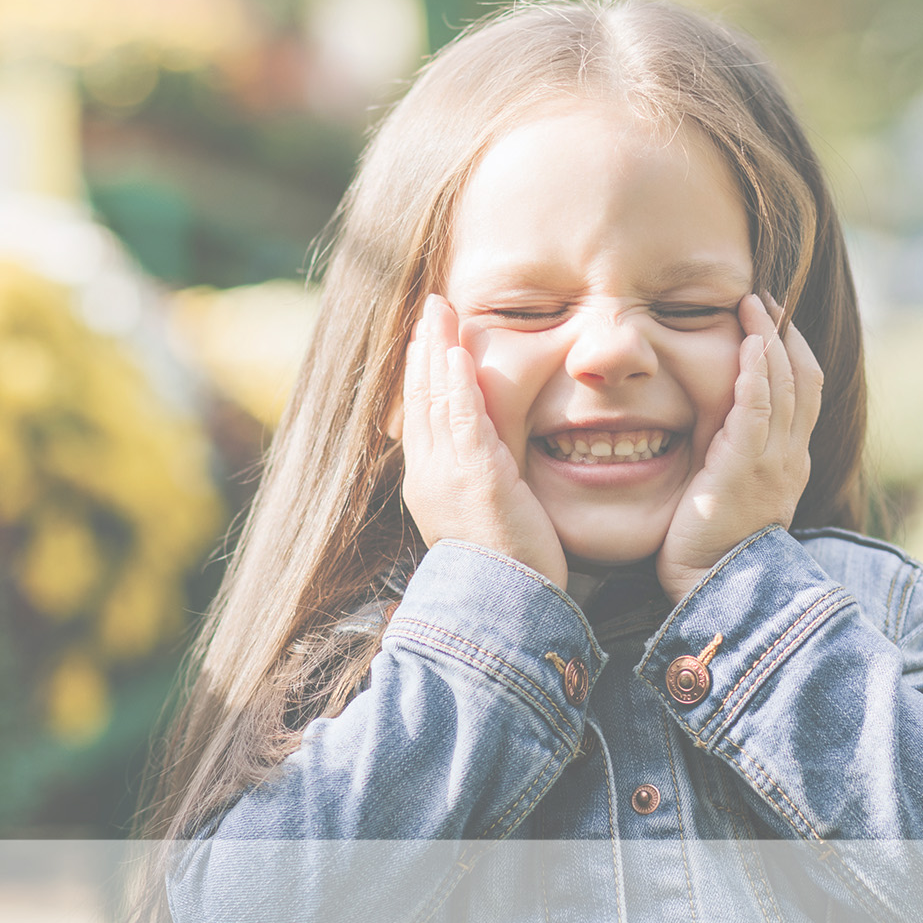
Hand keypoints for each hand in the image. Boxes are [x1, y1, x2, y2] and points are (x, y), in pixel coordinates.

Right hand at [399, 293, 568, 588]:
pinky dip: (455, 383)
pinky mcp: (476, 478)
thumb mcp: (483, 521)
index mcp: (427, 487)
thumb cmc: (503, 574)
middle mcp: (427, 477)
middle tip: (428, 309)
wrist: (501, 613)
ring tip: (439, 312)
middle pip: (419, 399)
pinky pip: (460, 420)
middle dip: (423, 349)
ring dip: (436, 351)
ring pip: (434, 400)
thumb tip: (489, 467)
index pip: (420, 418)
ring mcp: (446, 476)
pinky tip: (456, 353)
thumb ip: (480, 486)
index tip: (426, 341)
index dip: (422, 375)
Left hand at [656, 292, 822, 602]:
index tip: (769, 317)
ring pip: (787, 385)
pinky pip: (759, 410)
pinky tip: (749, 343)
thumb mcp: (731, 493)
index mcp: (790, 462)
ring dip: (769, 338)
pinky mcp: (747, 470)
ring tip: (750, 303)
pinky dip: (757, 372)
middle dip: (783, 331)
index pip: (804, 391)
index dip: (791, 349)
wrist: (713, 590)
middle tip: (761, 295)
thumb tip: (713, 426)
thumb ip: (731, 456)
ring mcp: (775, 463)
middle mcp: (792, 458)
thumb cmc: (710, 547)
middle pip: (803, 378)